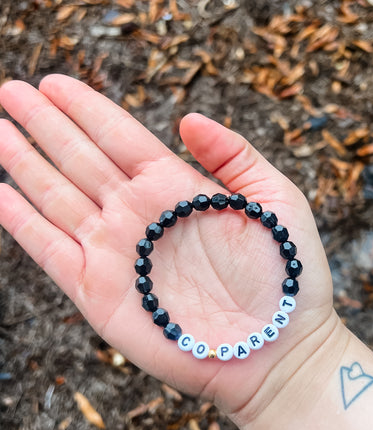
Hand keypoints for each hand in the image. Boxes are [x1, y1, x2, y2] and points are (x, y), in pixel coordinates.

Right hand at [0, 75, 337, 419]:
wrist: (279, 348)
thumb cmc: (287, 276)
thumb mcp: (276, 201)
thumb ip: (235, 155)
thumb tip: (187, 118)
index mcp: (178, 188)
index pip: (119, 136)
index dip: (85, 108)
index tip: (52, 81)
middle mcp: (140, 214)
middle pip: (80, 158)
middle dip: (43, 124)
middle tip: (9, 90)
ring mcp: (116, 253)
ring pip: (56, 197)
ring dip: (23, 163)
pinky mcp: (99, 294)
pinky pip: (49, 250)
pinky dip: (19, 223)